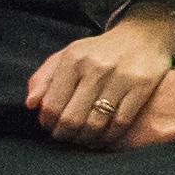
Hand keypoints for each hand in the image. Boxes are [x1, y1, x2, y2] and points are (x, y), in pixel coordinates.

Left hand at [22, 8, 174, 142]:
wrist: (144, 35)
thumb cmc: (99, 51)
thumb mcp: (67, 56)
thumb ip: (44, 78)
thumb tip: (31, 104)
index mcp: (73, 59)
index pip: (51, 104)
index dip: (48, 122)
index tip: (51, 127)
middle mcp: (96, 67)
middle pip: (72, 118)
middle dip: (65, 135)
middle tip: (66, 137)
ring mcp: (121, 77)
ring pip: (96, 124)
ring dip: (85, 139)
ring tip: (82, 139)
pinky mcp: (142, 86)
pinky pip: (121, 122)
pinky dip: (109, 137)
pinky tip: (102, 137)